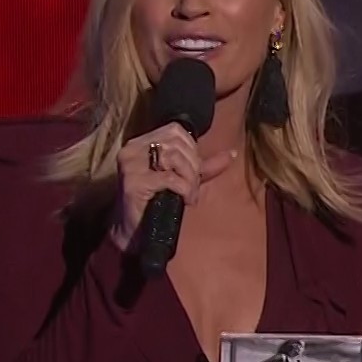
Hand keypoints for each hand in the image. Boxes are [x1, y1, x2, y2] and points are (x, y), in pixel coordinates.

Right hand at [109, 123, 235, 250]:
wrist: (136, 231)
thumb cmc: (158, 202)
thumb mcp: (184, 179)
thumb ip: (205, 166)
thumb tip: (231, 153)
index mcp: (141, 142)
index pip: (175, 130)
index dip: (192, 148)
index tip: (194, 169)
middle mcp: (132, 149)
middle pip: (176, 143)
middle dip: (193, 165)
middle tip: (193, 185)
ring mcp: (130, 164)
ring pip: (174, 157)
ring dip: (190, 178)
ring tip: (189, 194)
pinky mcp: (134, 182)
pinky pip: (170, 178)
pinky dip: (184, 189)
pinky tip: (185, 200)